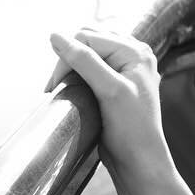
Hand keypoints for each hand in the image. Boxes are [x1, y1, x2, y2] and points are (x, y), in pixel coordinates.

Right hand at [46, 29, 173, 186]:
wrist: (139, 159)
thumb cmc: (131, 127)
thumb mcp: (109, 90)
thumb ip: (85, 61)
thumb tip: (56, 36)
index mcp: (136, 51)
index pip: (87, 38)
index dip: (66, 57)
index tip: (55, 85)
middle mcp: (133, 55)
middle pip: (86, 41)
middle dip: (68, 60)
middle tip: (57, 87)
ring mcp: (125, 68)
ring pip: (85, 53)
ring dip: (70, 68)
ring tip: (63, 89)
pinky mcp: (115, 82)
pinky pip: (89, 67)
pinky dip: (76, 74)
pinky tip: (72, 89)